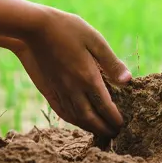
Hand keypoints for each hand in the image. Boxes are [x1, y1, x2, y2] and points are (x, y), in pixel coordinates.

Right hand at [13, 7, 130, 136]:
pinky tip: (77, 120)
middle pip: (91, 118)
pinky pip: (62, 111)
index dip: (114, 119)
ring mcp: (59, 90)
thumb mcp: (95, 40)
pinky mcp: (48, 89)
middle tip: (114, 134)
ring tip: (99, 131)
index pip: (105, 106)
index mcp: (88, 77)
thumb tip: (128, 81)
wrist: (33, 28)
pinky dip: (72, 120)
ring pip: (75, 118)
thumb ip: (111, 63)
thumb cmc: (67, 29)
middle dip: (104, 129)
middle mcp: (73, 89)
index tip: (122, 125)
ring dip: (89, 128)